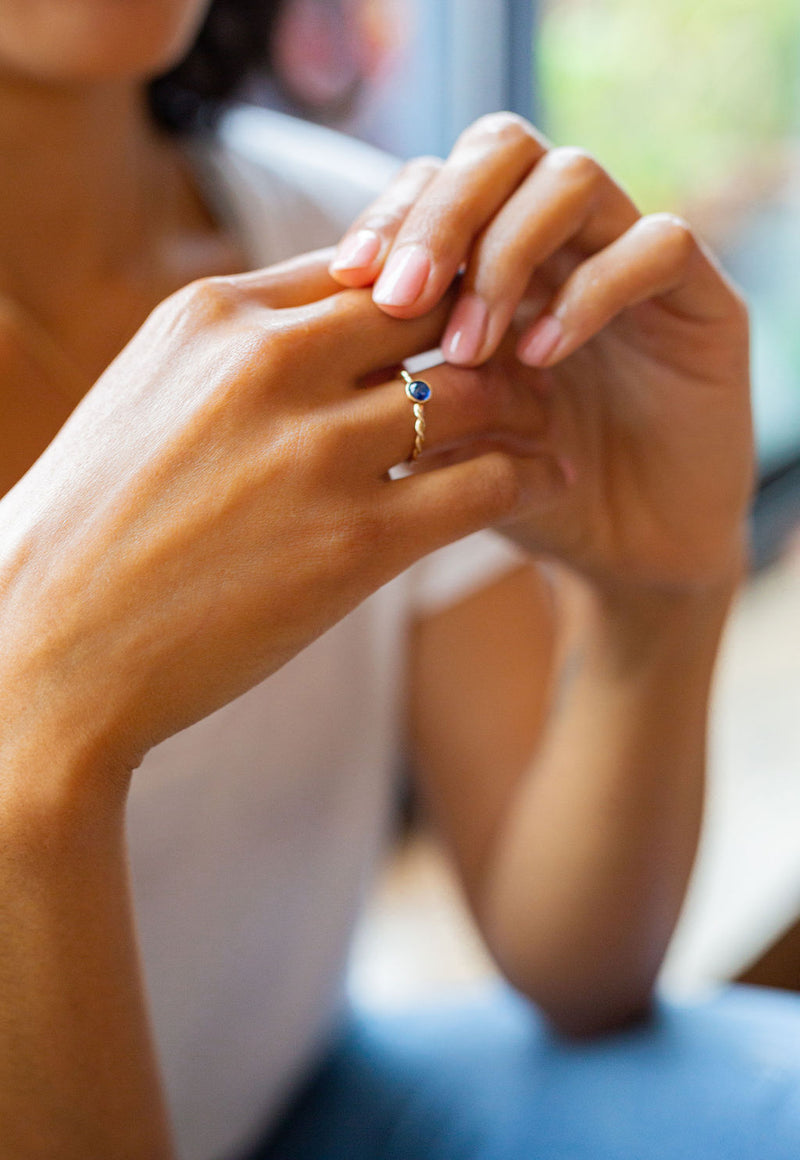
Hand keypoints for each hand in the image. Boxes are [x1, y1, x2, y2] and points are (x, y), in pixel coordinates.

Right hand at [0, 251, 530, 776]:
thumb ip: (237, 354)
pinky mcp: (355, 544)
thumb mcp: (150, 397)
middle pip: (433, 309)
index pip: (365, 265)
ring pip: (472, 392)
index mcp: (214, 316)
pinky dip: (529, 476)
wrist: (47, 645)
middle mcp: (269, 365)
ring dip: (524, 404)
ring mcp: (314, 452)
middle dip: (492, 328)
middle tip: (532, 359)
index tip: (463, 319)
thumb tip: (322, 333)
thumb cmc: (93, 527)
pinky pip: (483, 484)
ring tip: (546, 425)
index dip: (429, 287)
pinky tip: (548, 481)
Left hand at [330, 114, 752, 594]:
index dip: (392, 215)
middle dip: (442, 216)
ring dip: (507, 255)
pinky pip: (657, 245)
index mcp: (493, 257)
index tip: (350, 279)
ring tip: (469, 348)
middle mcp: (562, 242)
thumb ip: (389, 384)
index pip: (437, 178)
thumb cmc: (514, 497)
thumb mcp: (436, 442)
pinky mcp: (699, 299)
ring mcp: (629, 261)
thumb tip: (303, 342)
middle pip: (501, 147)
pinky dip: (592, 292)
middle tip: (402, 297)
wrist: (619, 550)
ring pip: (573, 178)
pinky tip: (542, 357)